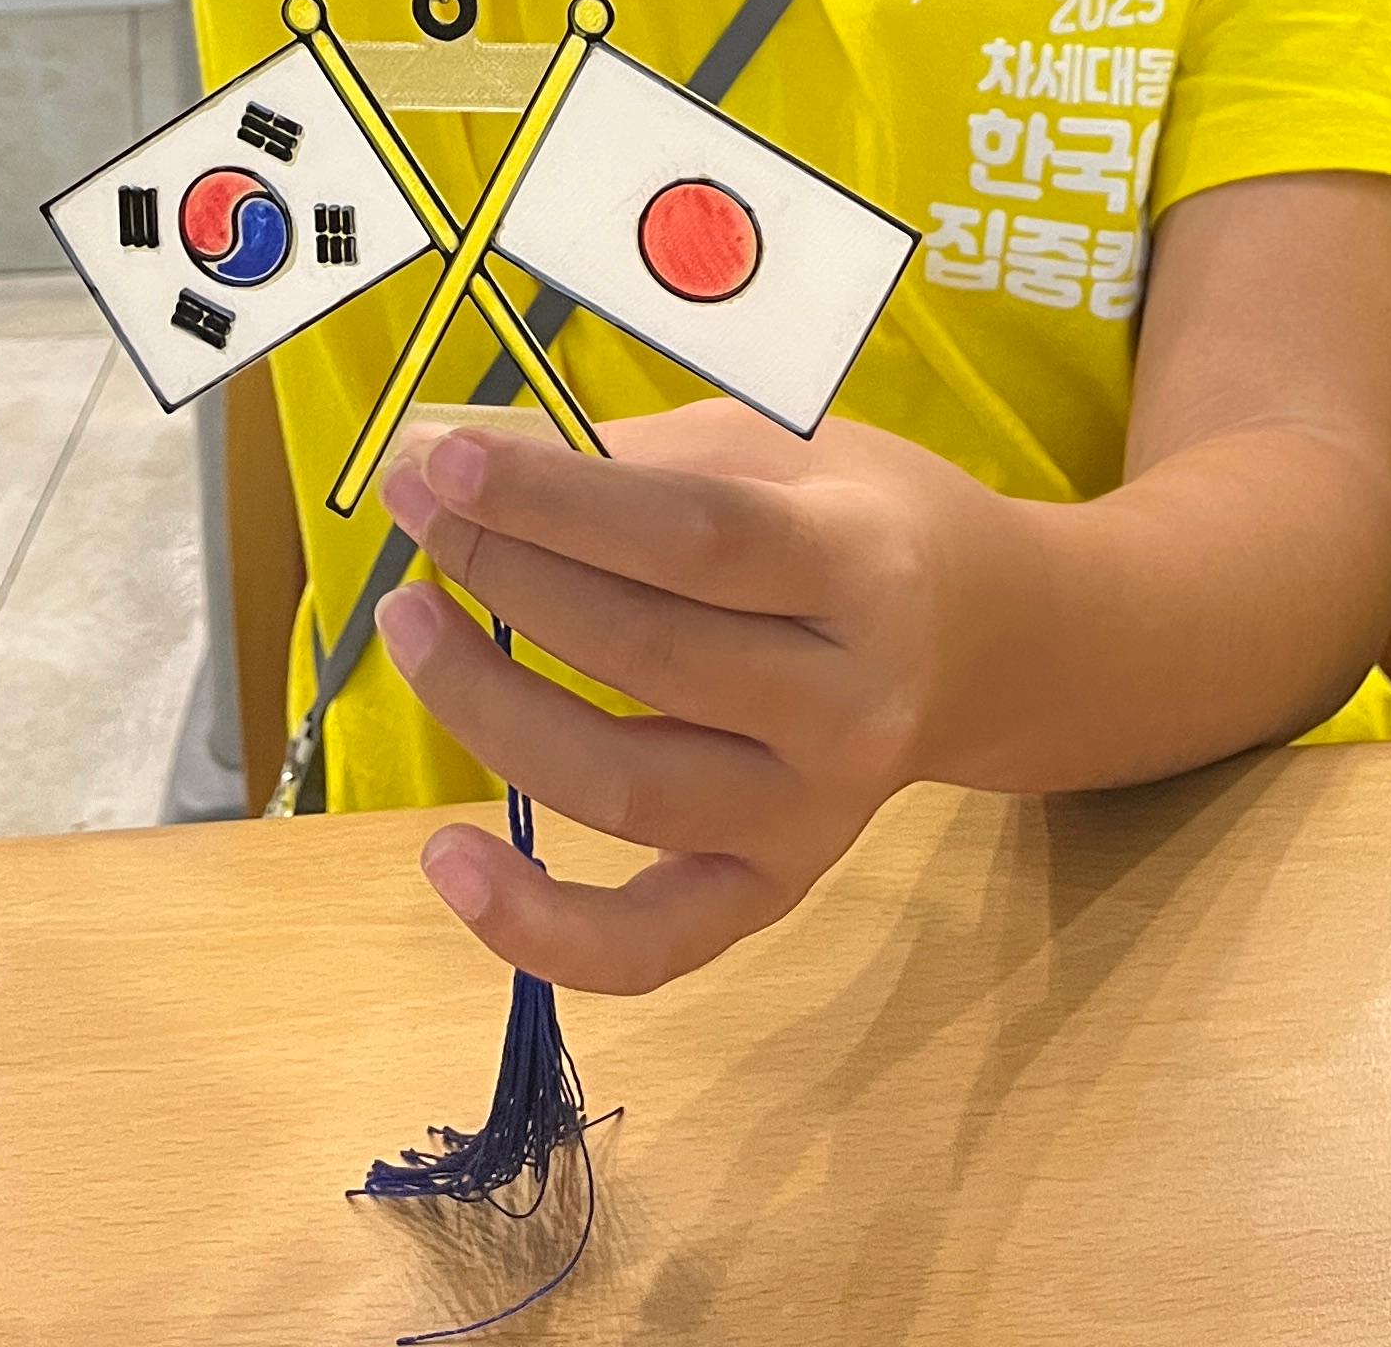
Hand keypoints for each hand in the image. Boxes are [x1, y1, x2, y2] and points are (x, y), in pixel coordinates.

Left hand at [377, 402, 1010, 992]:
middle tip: (418, 516)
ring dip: (489, 708)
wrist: (980, 639)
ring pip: (623, 786)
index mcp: (862, 566)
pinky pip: (644, 945)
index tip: (443, 460)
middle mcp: (850, 705)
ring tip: (410, 622)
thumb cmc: (859, 518)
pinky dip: (534, 926)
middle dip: (506, 574)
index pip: (693, 536)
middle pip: (648, 653)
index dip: (557, 500)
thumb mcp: (782, 446)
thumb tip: (473, 463)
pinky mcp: (773, 893)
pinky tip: (444, 856)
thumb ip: (642, 460)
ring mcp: (813, 816)